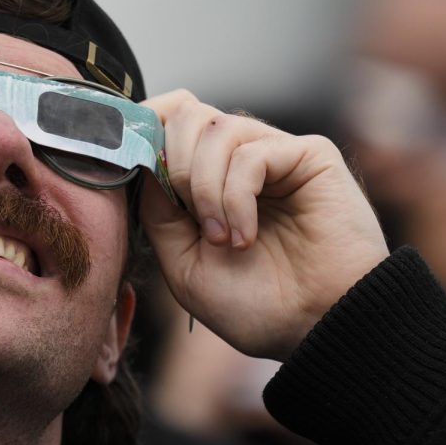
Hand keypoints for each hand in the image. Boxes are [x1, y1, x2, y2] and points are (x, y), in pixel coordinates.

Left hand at [140, 90, 388, 360]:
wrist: (314, 330)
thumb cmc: (254, 306)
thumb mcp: (182, 262)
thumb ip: (158, 210)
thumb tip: (144, 160)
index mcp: (207, 179)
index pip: (168, 125)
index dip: (145, 132)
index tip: (132, 164)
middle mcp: (239, 159)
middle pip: (187, 114)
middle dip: (175, 166)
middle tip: (193, 221)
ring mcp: (274, 154)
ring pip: (215, 129)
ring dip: (205, 188)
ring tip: (222, 239)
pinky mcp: (309, 155)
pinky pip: (251, 152)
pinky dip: (236, 197)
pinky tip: (245, 237)